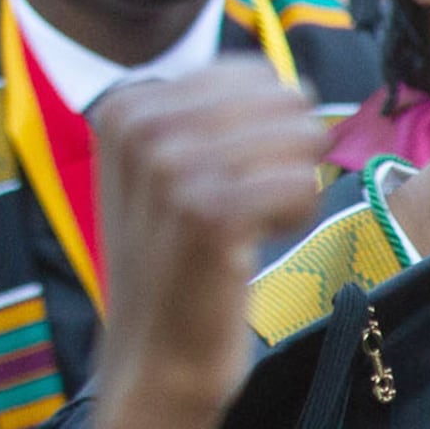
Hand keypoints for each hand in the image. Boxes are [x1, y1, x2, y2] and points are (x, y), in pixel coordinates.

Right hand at [87, 66, 331, 415]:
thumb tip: (297, 86)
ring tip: (249, 227)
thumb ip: (215, 120)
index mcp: (129, 104)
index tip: (231, 179)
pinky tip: (254, 245)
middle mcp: (141, 124)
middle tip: (249, 207)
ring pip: (298, 139)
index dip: (273, 130)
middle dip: (291, 156)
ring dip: (294, 190)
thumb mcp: (172, 171)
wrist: (156, 353)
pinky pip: (300, 184)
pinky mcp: (208, 211)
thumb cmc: (181, 262)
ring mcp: (169, 165)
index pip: (254, 74)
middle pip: (283, 102)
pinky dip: (296, 215)